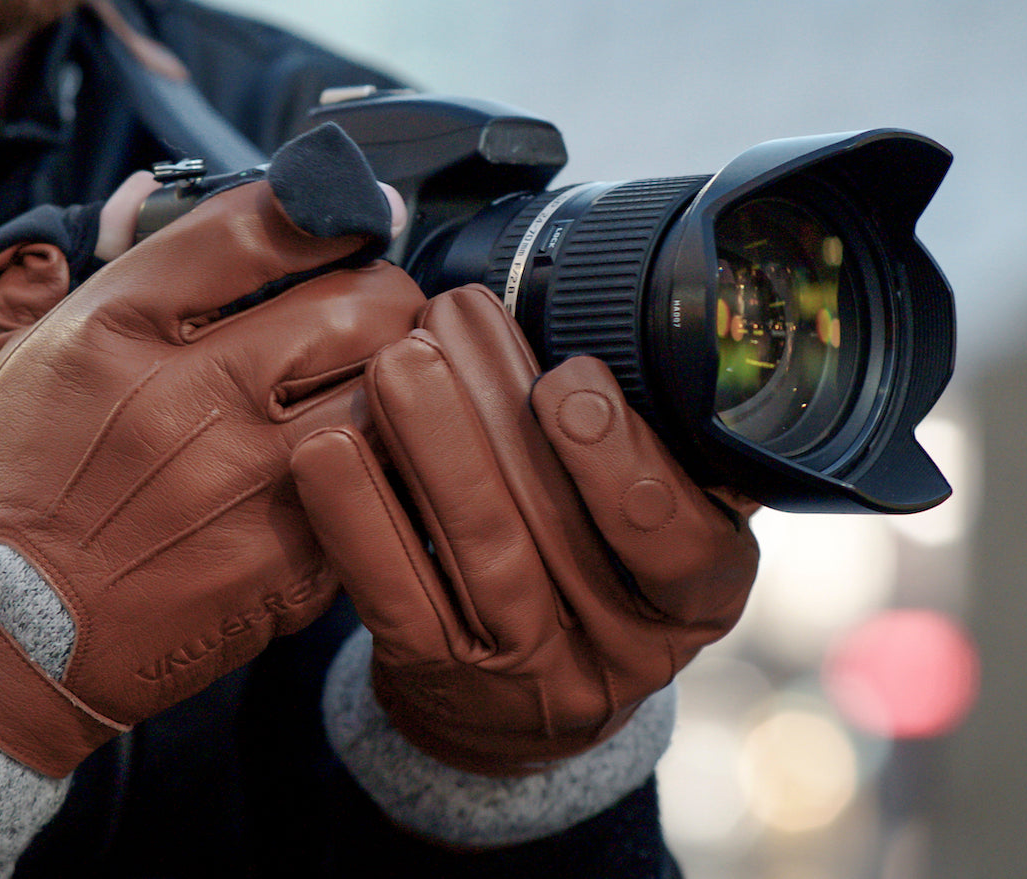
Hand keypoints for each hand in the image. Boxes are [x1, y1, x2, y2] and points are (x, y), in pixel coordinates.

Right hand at [0, 125, 427, 777]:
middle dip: (383, 291)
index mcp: (115, 329)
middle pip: (356, 302)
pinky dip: (383, 468)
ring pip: (389, 394)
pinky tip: (367, 465)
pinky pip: (379, 489)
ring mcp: (246, 484)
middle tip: (378, 305)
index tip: (356, 210)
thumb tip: (133, 197)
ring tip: (384, 383)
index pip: (258, 227)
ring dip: (398, 381)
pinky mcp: (287, 565)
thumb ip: (54, 264)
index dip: (327, 206)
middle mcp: (189, 396)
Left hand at [292, 285, 757, 775]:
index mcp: (695, 599)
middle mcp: (623, 649)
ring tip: (399, 360)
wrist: (518, 704)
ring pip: (483, 553)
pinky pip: (397, 596)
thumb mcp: (657, 532)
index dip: (624, 461)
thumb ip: (654, 451)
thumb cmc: (592, 574)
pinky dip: (361, 517)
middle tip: (457, 320)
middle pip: (565, 530)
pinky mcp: (439, 676)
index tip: (570, 374)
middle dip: (506, 410)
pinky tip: (331, 449)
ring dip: (436, 446)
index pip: (682, 545)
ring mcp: (529, 672)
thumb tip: (609, 324)